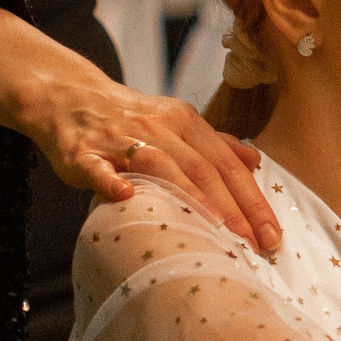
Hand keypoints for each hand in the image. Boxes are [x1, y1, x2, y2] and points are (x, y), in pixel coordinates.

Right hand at [15, 63, 279, 252]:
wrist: (68, 95)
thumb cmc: (129, 118)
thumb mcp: (175, 122)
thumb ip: (215, 143)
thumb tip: (255, 161)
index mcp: (185, 122)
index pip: (228, 165)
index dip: (253, 200)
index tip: (273, 234)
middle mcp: (158, 127)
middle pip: (203, 169)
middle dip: (233, 209)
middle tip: (256, 245)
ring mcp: (119, 139)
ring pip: (160, 166)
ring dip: (190, 197)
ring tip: (216, 230)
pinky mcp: (82, 152)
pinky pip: (97, 167)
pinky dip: (111, 180)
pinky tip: (126, 195)